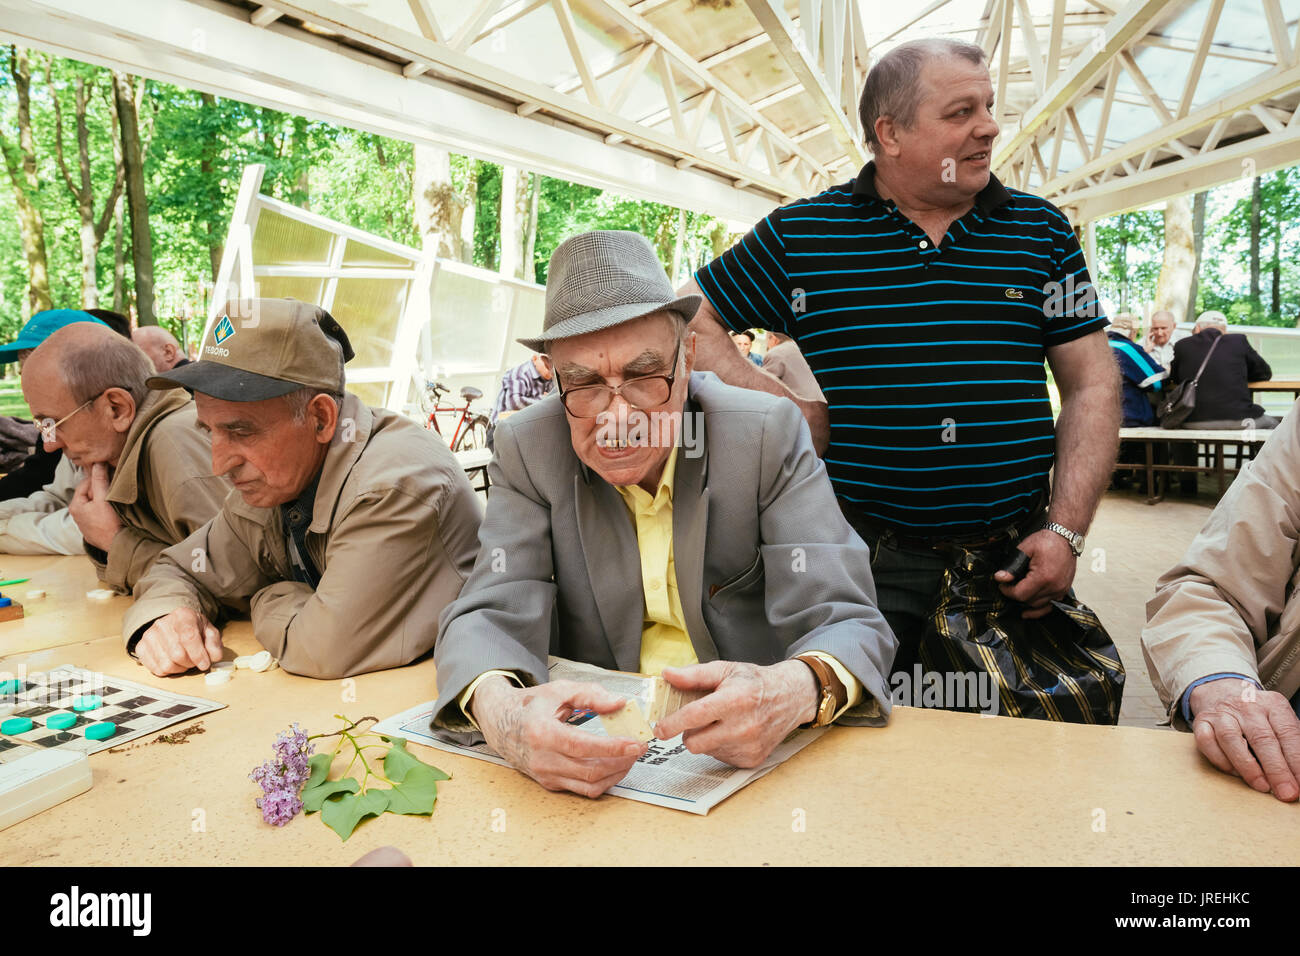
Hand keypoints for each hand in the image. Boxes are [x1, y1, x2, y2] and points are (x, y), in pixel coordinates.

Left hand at [70, 463, 121, 551]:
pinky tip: (115, 513)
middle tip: (115, 488)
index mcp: (75, 505)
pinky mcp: (95, 531)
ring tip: (116, 501)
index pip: (85, 483)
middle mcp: (77, 515)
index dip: (98, 477)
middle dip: (102, 489)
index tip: (110, 475)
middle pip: (90, 494)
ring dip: (105, 500)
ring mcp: (85, 524)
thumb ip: (99, 480)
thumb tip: (97, 464)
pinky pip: (99, 515)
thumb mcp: (104, 498)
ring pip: (95, 505)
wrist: (118, 545)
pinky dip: (106, 511)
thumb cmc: (109, 523)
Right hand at [135, 607, 223, 675]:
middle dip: (190, 663)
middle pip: (177, 654)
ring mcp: (149, 635)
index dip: (198, 654)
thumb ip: (214, 643)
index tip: (205, 664)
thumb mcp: (209, 631)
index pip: (189, 636)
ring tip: (184, 661)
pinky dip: (168, 671)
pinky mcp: (141, 647)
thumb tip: (214, 657)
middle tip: (195, 661)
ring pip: (166, 664)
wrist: (174, 624)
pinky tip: (173, 663)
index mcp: (183, 616)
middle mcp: (163, 624)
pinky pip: (155, 669)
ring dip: (180, 668)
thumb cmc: (193, 629)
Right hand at [470, 677, 646, 797]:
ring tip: (630, 757)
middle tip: (640, 748)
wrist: (501, 723)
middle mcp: (543, 759)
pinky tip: (615, 766)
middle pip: (590, 770)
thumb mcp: (559, 690)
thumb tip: (618, 703)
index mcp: (542, 733)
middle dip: (621, 761)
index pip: (582, 747)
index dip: (612, 747)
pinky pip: (582, 789)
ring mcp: (546, 774)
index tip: (635, 743)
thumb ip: (590, 694)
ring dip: (616, 773)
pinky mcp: (550, 783)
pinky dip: (604, 780)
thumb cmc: (531, 705)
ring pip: (589, 785)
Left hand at [653, 660, 818, 767]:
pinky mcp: (752, 760)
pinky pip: (720, 758)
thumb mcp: (725, 670)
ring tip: (722, 722)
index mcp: (734, 700)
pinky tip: (733, 732)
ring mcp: (749, 746)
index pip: (695, 716)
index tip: (658, 729)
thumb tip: (668, 675)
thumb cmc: (755, 682)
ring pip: (706, 751)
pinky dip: (720, 746)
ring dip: (706, 738)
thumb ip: (694, 674)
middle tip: (697, 719)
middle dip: (688, 732)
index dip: (672, 724)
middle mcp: (743, 727)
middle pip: (695, 742)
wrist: (790, 698)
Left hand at [993, 529, 1076, 617]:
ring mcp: (1061, 590)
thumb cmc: (1046, 541)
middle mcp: (1054, 587)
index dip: (1007, 591)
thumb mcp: (1025, 549)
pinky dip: (1038, 609)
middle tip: (1009, 585)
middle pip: (1028, 601)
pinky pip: (1050, 606)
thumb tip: (1000, 578)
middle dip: (1015, 595)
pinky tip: (1028, 611)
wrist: (1065, 538)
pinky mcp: (1064, 591)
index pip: (1020, 595)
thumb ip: (1012, 565)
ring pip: (1037, 605)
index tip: (1002, 584)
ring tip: (1018, 591)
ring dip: (1026, 600)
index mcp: (1044, 577)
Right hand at [1189, 677, 1299, 801]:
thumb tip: (1299, 775)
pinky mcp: (1201, 721)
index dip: (1296, 761)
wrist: (1223, 693)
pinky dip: (1220, 760)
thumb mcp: (1280, 721)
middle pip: (1262, 738)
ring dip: (1248, 767)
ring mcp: (1221, 712)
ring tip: (1261, 786)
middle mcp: (1246, 705)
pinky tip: (1234, 772)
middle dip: (1276, 770)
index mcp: (1273, 704)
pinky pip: (1207, 742)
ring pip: (1231, 738)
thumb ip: (1291, 744)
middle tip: (1285, 793)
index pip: (1288, 733)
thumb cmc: (1258, 717)